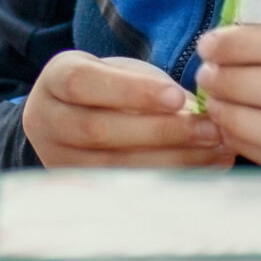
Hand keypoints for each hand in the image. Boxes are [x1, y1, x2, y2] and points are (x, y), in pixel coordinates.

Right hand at [23, 52, 231, 168]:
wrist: (70, 120)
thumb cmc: (105, 88)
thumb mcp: (116, 72)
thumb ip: (145, 85)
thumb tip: (202, 106)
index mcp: (54, 80)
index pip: (83, 83)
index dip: (130, 91)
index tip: (178, 96)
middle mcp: (46, 122)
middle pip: (97, 130)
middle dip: (159, 131)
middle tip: (209, 129)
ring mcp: (59, 159)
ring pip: (111, 165)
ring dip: (170, 159)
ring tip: (214, 150)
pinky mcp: (80, 188)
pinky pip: (124, 188)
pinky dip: (168, 178)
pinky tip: (202, 170)